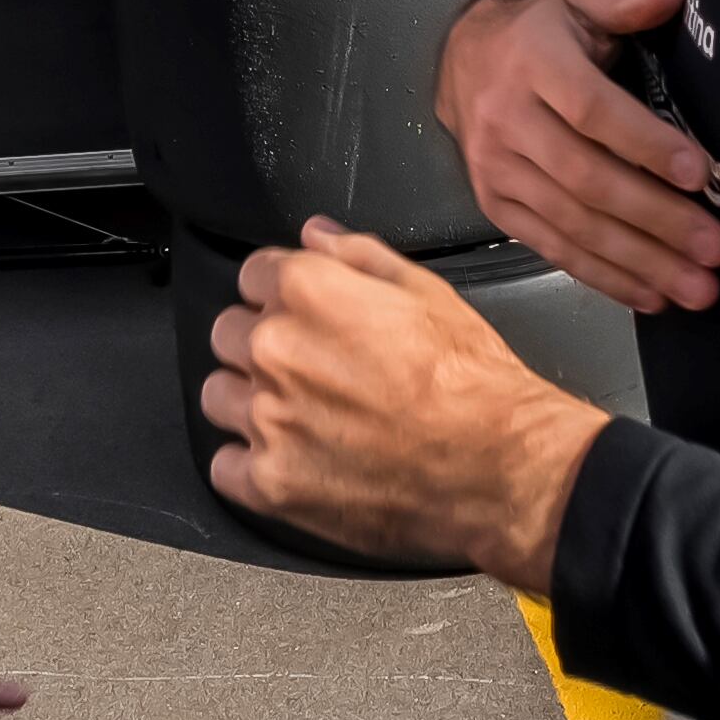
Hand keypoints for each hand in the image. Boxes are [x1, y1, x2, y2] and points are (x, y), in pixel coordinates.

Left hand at [200, 222, 613, 589]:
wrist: (501, 467)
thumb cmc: (475, 384)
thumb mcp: (430, 293)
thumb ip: (359, 256)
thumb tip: (316, 235)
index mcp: (308, 292)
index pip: (254, 274)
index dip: (284, 294)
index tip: (309, 316)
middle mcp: (276, 350)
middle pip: (228, 333)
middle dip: (262, 346)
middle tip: (315, 370)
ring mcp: (269, 420)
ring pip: (219, 397)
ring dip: (251, 403)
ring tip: (307, 418)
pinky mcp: (271, 484)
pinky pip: (225, 466)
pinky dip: (251, 466)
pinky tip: (296, 461)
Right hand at [437, 0, 719, 314]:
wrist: (464, 60)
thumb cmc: (541, 32)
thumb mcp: (580, 0)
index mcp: (534, 64)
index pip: (592, 111)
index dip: (646, 144)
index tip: (700, 173)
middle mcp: (508, 121)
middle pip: (587, 180)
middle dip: (657, 220)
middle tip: (715, 248)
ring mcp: (497, 170)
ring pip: (573, 224)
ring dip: (639, 261)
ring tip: (696, 287)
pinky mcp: (496, 206)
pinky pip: (553, 247)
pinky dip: (603, 277)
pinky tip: (651, 294)